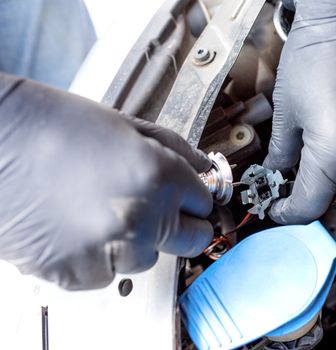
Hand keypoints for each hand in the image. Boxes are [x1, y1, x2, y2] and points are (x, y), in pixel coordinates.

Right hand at [0, 73, 212, 289]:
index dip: (195, 195)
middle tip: (157, 208)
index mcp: (161, 178)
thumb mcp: (125, 126)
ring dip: (136, 240)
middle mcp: (144, 221)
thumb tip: (202, 166)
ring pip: (149, 258)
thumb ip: (174, 150)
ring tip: (102, 210)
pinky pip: (109, 273)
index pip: (205, 202)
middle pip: (194, 239)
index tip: (187, 194)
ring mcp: (112, 253)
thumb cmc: (50, 126)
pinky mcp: (79, 276)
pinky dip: (101, 256)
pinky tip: (79, 226)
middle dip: (182, 224)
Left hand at [264, 0, 335, 223]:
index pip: (309, 206)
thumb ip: (281, 152)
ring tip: (319, 175)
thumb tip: (277, 172)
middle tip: (290, 186)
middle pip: (335, 200)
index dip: (287, 212)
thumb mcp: (287, 110)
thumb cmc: (317, 55)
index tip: (276, 208)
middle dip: (309, 197)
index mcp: (334, 155)